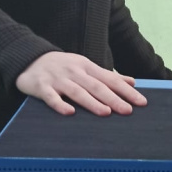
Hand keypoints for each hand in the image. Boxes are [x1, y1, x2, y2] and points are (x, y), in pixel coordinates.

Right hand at [16, 52, 145, 115]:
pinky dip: (60, 104)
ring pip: (77, 92)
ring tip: (106, 112)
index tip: (141, 102)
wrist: (30, 59)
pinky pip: (51, 97)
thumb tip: (132, 82)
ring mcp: (58, 79)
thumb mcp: (86, 66)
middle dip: (114, 98)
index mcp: (87, 67)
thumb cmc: (64, 66)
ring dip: (92, 102)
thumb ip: (108, 76)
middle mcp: (75, 72)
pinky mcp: (42, 87)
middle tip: (128, 110)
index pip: (110, 79)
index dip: (126, 91)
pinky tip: (70, 112)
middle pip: (96, 86)